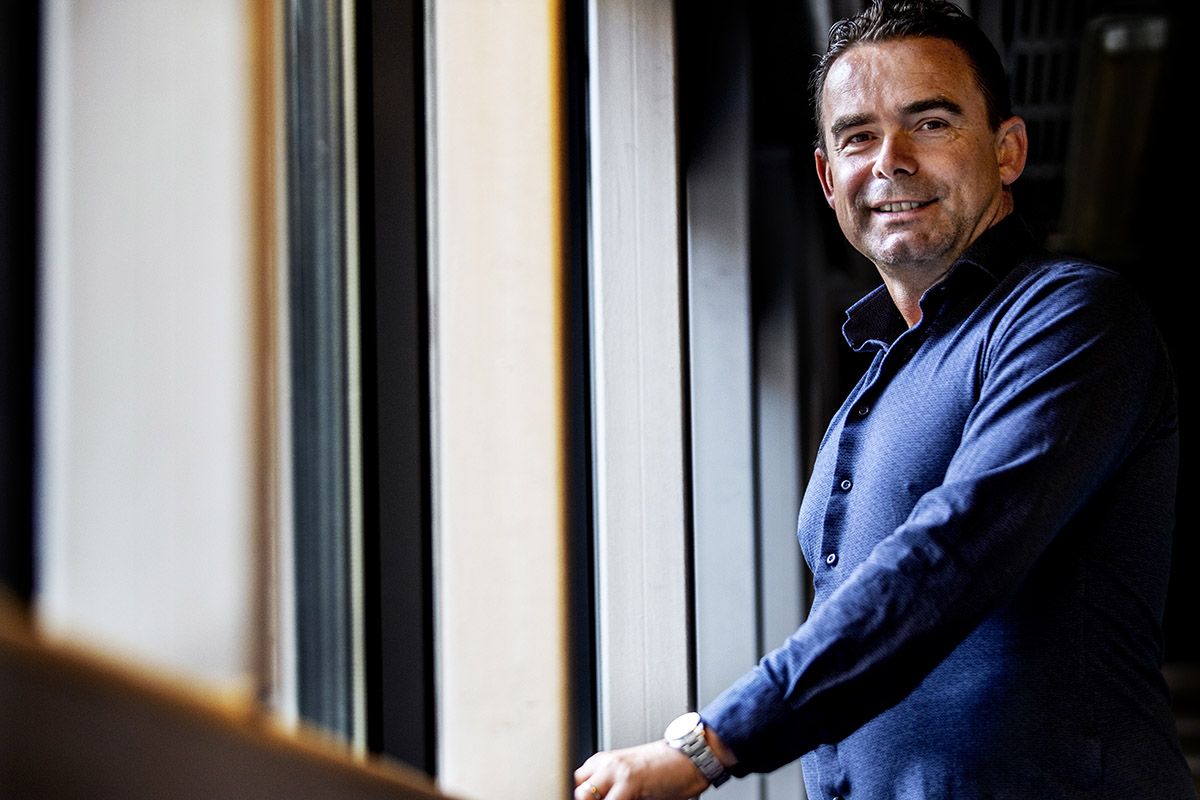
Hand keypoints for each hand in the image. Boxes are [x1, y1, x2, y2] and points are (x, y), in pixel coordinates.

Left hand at [573, 740, 709, 799]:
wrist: (692, 758)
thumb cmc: (666, 770)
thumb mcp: (632, 778)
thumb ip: (613, 790)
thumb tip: (601, 798)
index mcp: (603, 762)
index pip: (577, 785)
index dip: (583, 797)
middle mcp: (606, 764)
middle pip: (579, 790)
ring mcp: (616, 771)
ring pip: (586, 795)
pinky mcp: (629, 782)